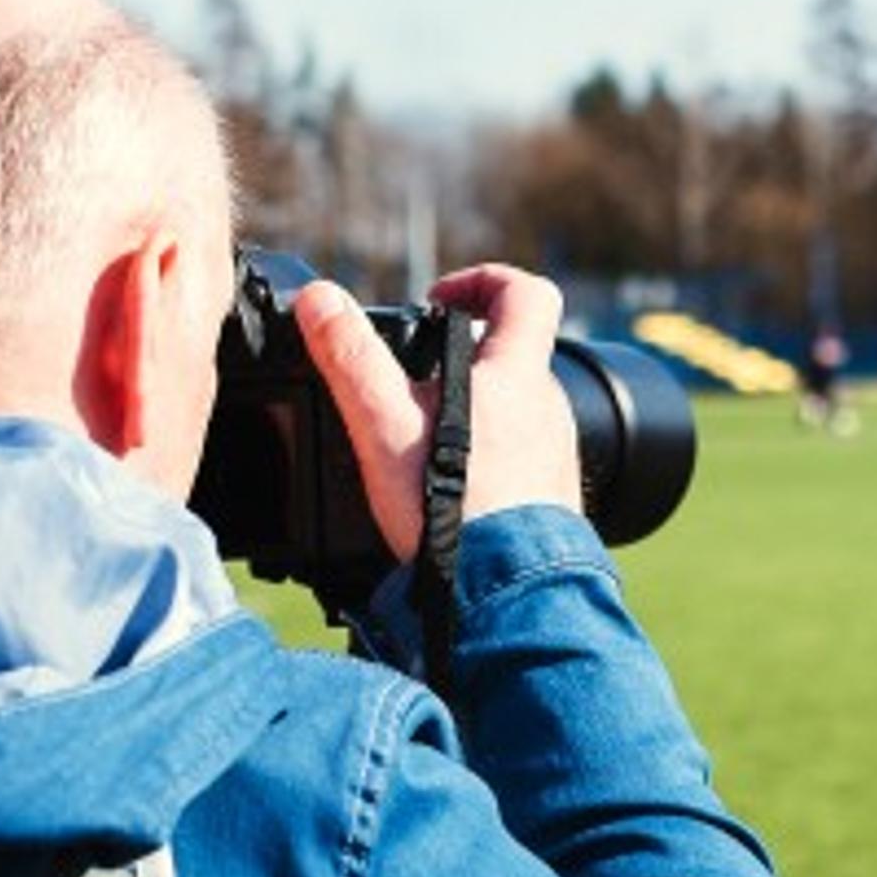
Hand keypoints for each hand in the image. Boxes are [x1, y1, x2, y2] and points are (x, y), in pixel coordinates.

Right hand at [296, 266, 586, 563]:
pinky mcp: (553, 498)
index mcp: (517, 374)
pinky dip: (488, 461)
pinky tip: (450, 492)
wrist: (507, 598)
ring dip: (473, 413)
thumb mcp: (385, 426)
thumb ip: (351, 359)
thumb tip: (320, 301)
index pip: (525, 292)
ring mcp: (556, 455)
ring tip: (421, 444)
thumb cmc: (456, 513)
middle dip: (462, 358)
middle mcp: (548, 408)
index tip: (442, 297)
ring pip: (515, 410)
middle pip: (514, 355)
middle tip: (411, 382)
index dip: (483, 279)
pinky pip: (521, 460)